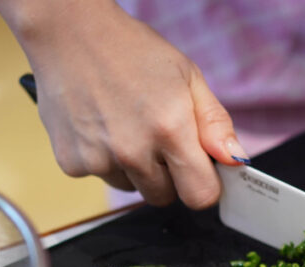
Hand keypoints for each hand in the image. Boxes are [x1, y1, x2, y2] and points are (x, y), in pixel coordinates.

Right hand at [15, 2, 247, 207]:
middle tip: (157, 137)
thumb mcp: (187, 77)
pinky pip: (101, 177)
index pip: (200, 195)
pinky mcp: (71, 162)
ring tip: (125, 126)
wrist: (68, 31)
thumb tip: (235, 161)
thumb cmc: (133, 51)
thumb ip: (215, 124)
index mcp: (170, 130)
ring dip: (134, 169)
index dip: (203, 184)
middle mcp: (133, 151)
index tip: (198, 169)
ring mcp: (98, 159)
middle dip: (168, 176)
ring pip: (132, 188)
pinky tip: (100, 125)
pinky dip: (103, 160)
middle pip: (164, 197)